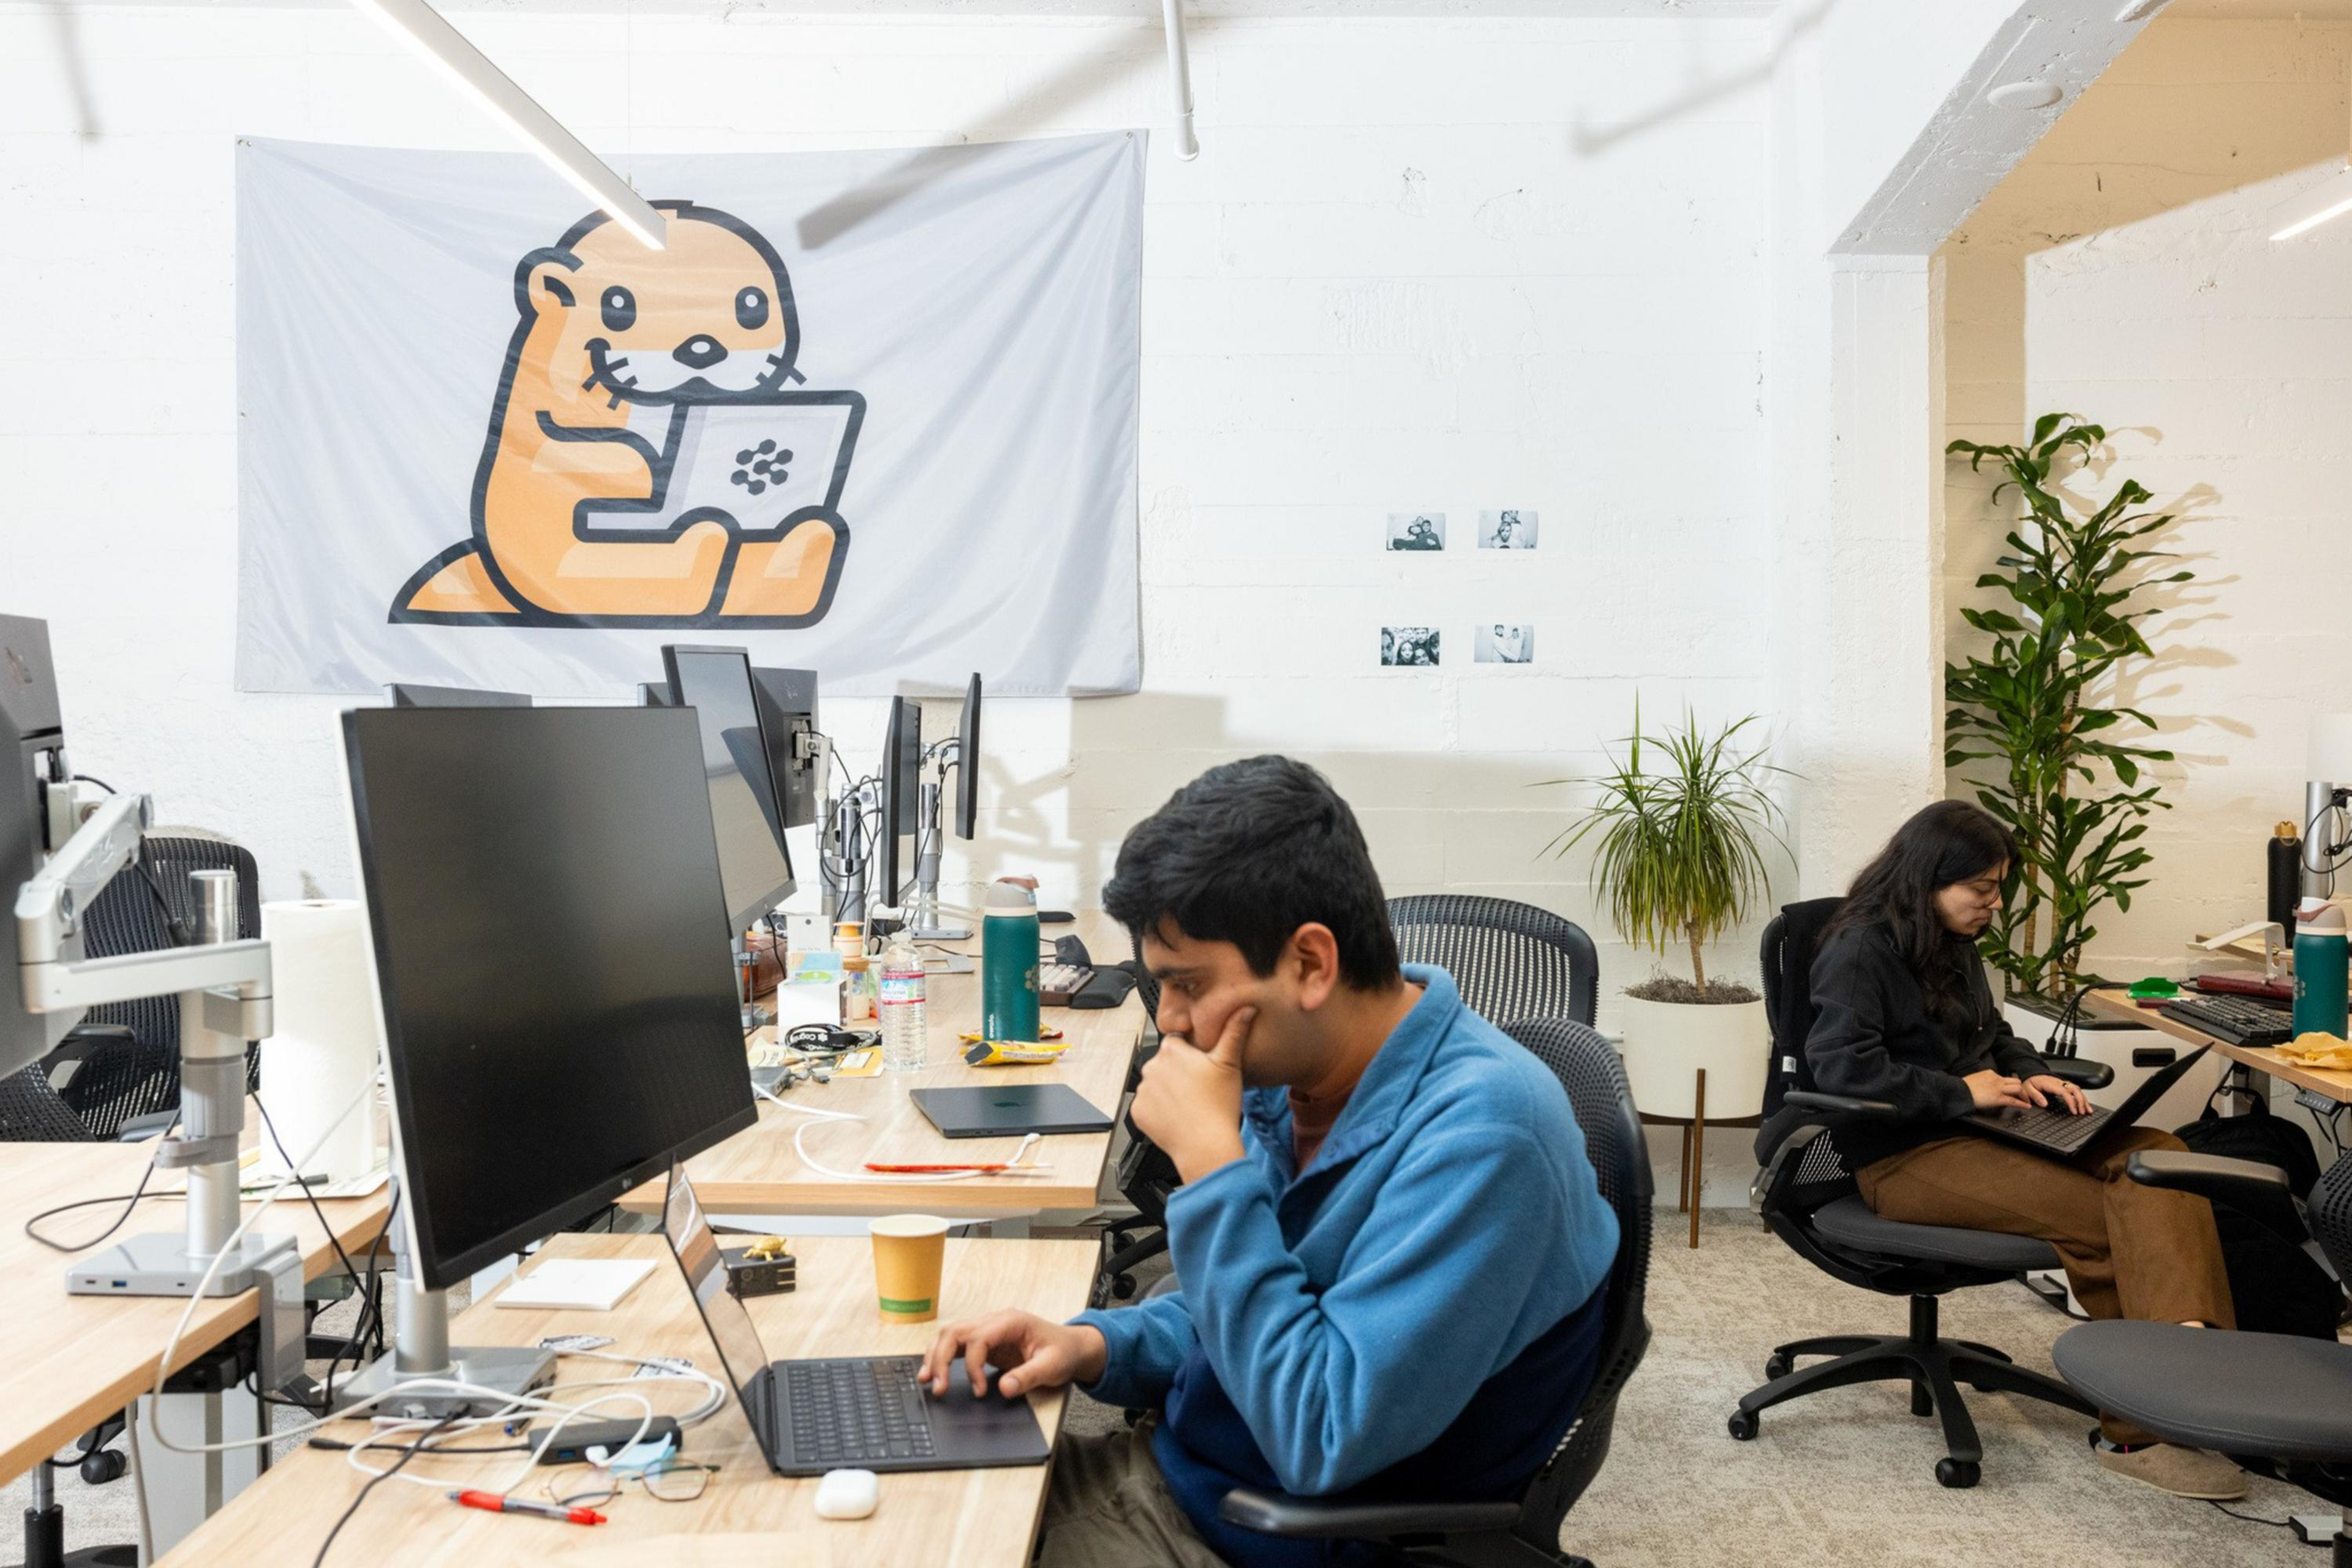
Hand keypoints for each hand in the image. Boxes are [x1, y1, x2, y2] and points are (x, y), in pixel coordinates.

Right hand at [919, 1310, 1105, 1399]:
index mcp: (1011, 1321)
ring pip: (950, 1334)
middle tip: (938, 1387)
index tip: (978, 1391)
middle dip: (941, 1359)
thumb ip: (1029, 1376)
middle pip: (955, 1331)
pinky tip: (934, 1373)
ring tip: (927, 1381)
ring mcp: (987, 1329)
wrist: (1072, 1347)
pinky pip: (956, 1344)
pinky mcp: (984, 1341)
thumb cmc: (1064, 1353)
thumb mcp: (1053, 1366)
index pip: (978, 1338)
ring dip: (935, 1356)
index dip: (973, 1366)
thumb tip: (1004, 1388)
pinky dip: (942, 1357)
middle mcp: (994, 1320)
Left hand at [1130, 1005, 1253, 1182]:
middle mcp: (1151, 1067)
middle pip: (1164, 1063)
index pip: (1176, 1042)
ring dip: (1167, 1091)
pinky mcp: (1137, 1111)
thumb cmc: (1219, 1105)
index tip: (1201, 1069)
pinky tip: (1177, 1116)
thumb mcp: (1229, 1064)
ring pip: (1156, 1084)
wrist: (1206, 1145)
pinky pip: (1147, 1105)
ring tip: (1189, 1104)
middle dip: (1177, 1072)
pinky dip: (1158, 1110)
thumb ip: (1234, 1031)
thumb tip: (1246, 1007)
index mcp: (1171, 1050)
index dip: (1190, 1055)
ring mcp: (1143, 1090)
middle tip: (1198, 1089)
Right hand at [1963, 1069, 2033, 1111]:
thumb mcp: (1974, 1079)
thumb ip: (1983, 1081)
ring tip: (2026, 1101)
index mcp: (1990, 1073)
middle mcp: (1996, 1079)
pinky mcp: (1998, 1098)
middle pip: (2016, 1081)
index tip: (2012, 1089)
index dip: (2010, 1085)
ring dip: (2024, 1095)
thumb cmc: (1963, 1087)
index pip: (2005, 1078)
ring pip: (2018, 1088)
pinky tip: (2026, 1106)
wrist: (1959, 1091)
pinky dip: (2022, 1104)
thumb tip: (1985, 1086)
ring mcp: (1998, 1088)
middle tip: (2023, 1095)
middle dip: (2021, 1088)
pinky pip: (2014, 1100)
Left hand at [2023, 1074, 2091, 1114]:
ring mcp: (2062, 1083)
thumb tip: (2045, 1104)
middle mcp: (2059, 1082)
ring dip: (2084, 1100)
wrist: (2031, 1073)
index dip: (2071, 1102)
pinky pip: (2076, 1090)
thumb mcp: (2028, 1088)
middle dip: (2081, 1101)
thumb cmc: (2030, 1080)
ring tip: (2088, 1110)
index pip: (2065, 1092)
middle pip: (2075, 1089)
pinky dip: (2082, 1097)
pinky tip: (2085, 1104)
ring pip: (2077, 1089)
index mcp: (2051, 1084)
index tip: (2074, 1111)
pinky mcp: (2064, 1085)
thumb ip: (2035, 1096)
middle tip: (2083, 1112)